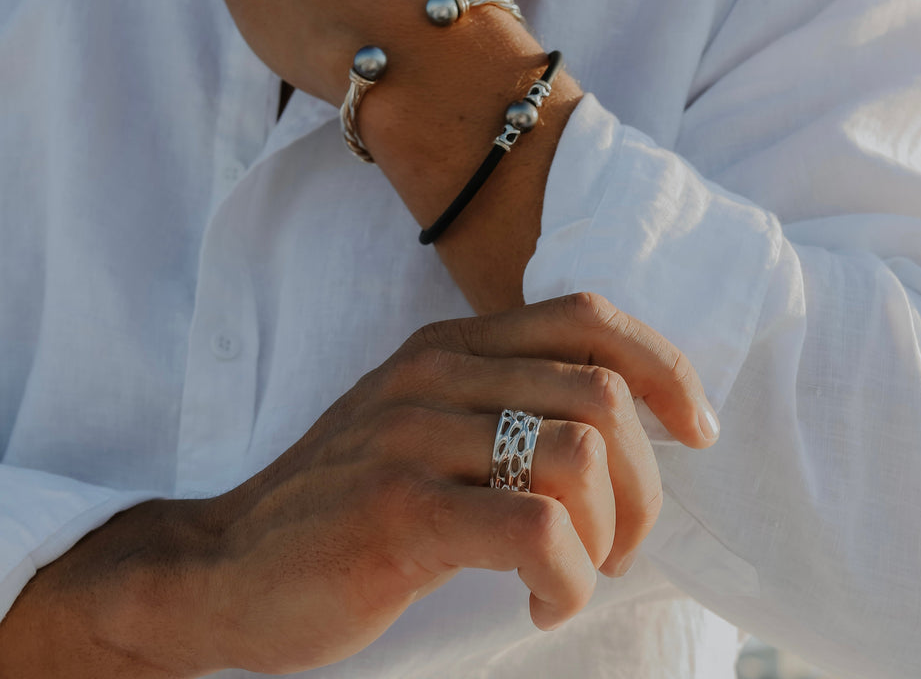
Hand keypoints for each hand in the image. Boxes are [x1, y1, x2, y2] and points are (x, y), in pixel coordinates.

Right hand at [205, 293, 718, 673]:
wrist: (224, 565)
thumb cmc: (345, 503)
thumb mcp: (423, 424)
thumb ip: (502, 400)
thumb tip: (623, 419)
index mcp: (450, 344)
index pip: (588, 315)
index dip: (664, 365)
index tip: (696, 429)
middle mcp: (436, 372)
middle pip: (602, 394)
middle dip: (644, 482)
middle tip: (620, 543)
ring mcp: (414, 435)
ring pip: (579, 457)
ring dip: (609, 537)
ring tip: (575, 574)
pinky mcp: (400, 509)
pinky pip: (537, 530)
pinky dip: (569, 579)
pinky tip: (545, 604)